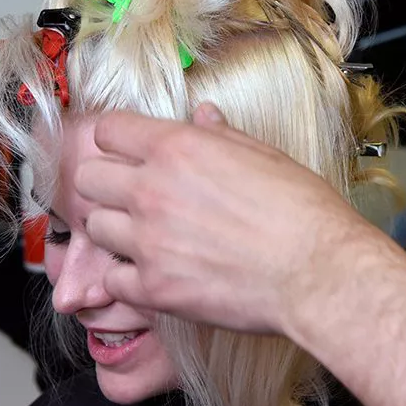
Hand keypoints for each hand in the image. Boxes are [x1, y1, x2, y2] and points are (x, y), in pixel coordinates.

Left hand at [73, 103, 381, 334]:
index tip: (128, 153)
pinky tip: (156, 274)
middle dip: (107, 184)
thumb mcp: (264, 155)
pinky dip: (128, 279)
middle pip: (88, 178)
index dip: (118, 141)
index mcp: (177, 148)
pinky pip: (112, 281)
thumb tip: (202, 116)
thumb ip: (220, 136)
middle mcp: (151, 190)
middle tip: (131, 197)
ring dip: (116, 232)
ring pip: (95, 228)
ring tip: (146, 239)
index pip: (109, 130)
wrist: (317, 272)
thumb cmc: (302, 212)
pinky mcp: (153, 289)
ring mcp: (147, 242)